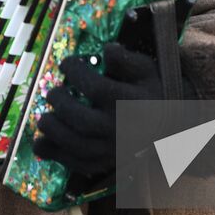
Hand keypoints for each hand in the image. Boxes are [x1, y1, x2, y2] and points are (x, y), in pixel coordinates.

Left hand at [34, 43, 165, 177]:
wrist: (173, 122)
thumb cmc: (154, 89)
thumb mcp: (146, 68)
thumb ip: (125, 60)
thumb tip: (106, 49)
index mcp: (131, 102)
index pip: (96, 88)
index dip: (76, 73)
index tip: (65, 64)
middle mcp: (121, 128)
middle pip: (84, 122)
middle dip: (61, 106)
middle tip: (51, 93)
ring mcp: (115, 149)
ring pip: (79, 148)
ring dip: (54, 134)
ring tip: (42, 119)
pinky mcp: (109, 162)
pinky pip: (80, 165)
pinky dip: (57, 156)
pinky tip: (41, 143)